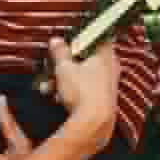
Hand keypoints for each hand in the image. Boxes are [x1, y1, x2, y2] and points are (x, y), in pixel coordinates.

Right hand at [48, 38, 118, 152]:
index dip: (78, 40)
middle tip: (51, 69)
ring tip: (49, 87)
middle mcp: (110, 67)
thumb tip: (56, 41)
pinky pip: (85, 89)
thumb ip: (60, 52)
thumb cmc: (84, 91)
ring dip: (64, 79)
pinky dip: (71, 91)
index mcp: (105, 54)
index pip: (94, 38)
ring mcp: (107, 83)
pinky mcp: (102, 98)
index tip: (64, 45)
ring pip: (82, 75)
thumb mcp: (64, 67)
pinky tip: (58, 98)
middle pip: (85, 59)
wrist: (94, 121)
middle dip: (64, 64)